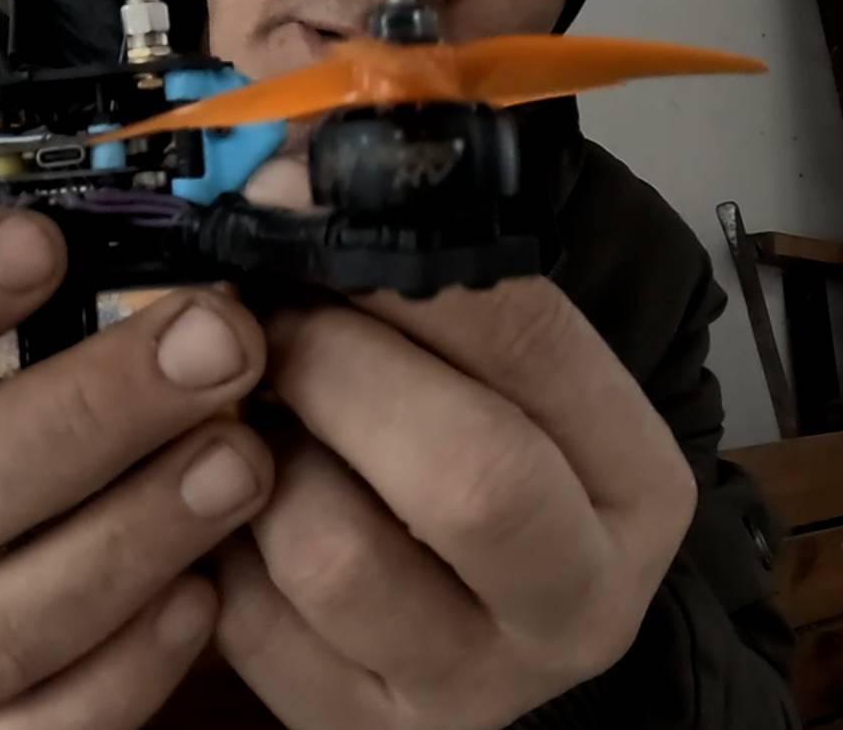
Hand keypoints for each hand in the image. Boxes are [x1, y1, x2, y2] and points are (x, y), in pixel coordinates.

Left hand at [216, 163, 696, 727]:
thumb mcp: (492, 373)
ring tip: (253, 418)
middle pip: (468, 474)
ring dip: (260, 459)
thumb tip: (288, 164)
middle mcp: (577, 599)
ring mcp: (469, 684)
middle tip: (270, 320)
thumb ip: (424, 281)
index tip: (306, 204)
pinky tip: (229, 502)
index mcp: (632, 483)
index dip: (405, 263)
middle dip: (339, 366)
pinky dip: (210, 541)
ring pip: (333, 553)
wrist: (472, 626)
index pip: (538, 344)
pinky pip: (245, 623)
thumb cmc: (472, 457)